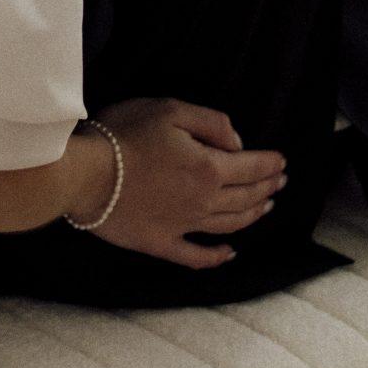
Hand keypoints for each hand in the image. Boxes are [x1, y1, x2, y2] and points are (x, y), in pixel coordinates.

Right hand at [77, 99, 285, 271]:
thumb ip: (211, 122)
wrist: (84, 174)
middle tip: (279, 182)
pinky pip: (196, 256)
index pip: (252, 167)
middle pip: (246, 197)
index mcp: (209, 167)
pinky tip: (229, 254)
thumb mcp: (169, 109)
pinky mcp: (161, 243)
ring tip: (264, 207)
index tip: (282, 161)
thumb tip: (237, 143)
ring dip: (252, 215)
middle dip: (267, 188)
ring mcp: (184, 226)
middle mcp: (204, 201)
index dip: (270, 164)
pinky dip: (217, 257)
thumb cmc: (124, 135)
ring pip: (230, 225)